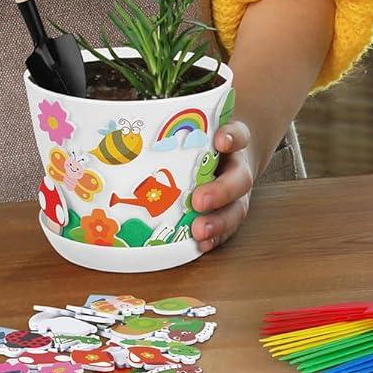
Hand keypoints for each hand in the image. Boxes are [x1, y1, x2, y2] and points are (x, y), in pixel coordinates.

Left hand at [190, 120, 255, 251]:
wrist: (228, 152)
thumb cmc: (204, 141)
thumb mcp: (198, 130)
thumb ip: (178, 129)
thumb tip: (133, 130)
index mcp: (231, 142)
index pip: (238, 135)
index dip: (231, 138)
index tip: (220, 141)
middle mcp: (238, 168)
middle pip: (239, 179)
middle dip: (220, 191)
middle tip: (198, 201)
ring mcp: (238, 194)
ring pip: (237, 209)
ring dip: (218, 222)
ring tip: (199, 231)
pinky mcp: (231, 213)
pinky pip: (228, 229)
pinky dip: (215, 238)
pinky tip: (201, 243)